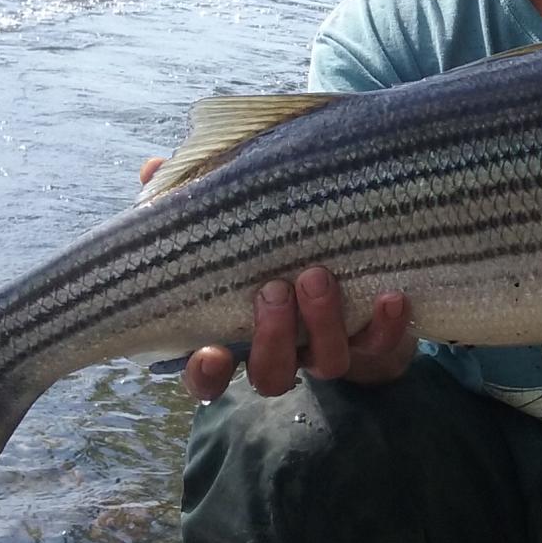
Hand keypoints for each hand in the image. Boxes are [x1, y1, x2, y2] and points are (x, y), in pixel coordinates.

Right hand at [138, 158, 417, 400]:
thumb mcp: (231, 218)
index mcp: (238, 333)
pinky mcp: (375, 341)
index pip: (209, 374)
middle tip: (273, 289)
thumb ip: (190, 200)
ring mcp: (329, 348)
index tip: (208, 353)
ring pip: (325, 362)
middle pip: (271, 373)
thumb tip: (151, 168)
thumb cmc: (275, 239)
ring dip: (321, 323)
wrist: (358, 255)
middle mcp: (284, 349)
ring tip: (317, 275)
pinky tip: (390, 295)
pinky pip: (382, 344)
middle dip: (272, 336)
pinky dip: (387, 324)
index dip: (206, 374)